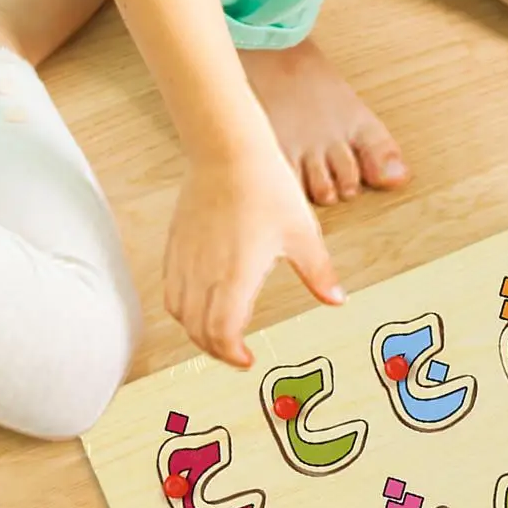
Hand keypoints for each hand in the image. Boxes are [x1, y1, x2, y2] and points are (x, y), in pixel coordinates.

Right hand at [164, 139, 344, 366]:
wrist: (227, 149)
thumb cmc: (266, 187)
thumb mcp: (303, 234)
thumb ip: (319, 273)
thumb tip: (336, 299)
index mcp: (235, 275)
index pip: (222, 333)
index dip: (232, 354)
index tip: (248, 358)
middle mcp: (203, 271)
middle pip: (198, 330)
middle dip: (215, 349)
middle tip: (235, 352)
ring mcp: (185, 258)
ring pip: (179, 312)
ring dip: (197, 330)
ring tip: (218, 333)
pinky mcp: (175, 243)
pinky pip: (171, 287)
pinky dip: (184, 306)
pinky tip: (202, 302)